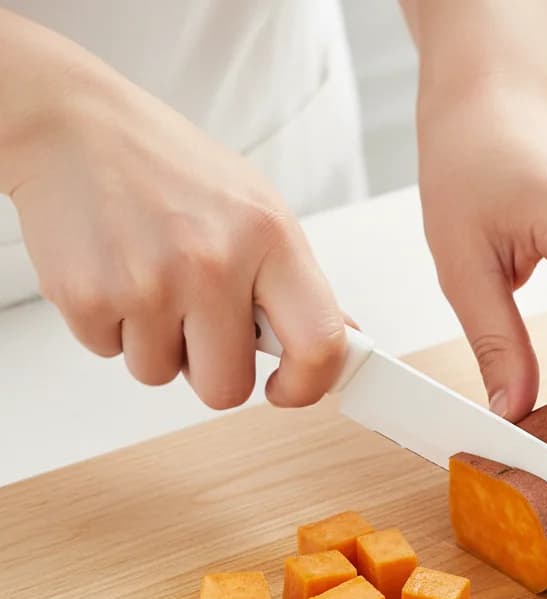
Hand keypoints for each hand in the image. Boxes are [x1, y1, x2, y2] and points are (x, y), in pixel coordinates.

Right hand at [8, 49, 348, 408]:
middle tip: (200, 323)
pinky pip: (112, 355)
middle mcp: (212, 262)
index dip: (307, 385)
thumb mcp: (257, 210)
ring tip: (150, 280)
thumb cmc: (170, 169)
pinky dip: (113, 326)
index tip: (288, 388)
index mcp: (269, 238)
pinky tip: (116, 273)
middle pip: (227, 388)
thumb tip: (340, 338)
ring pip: (161, 375)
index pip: (318, 342)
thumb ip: (296, 282)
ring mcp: (147, 283)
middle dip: (213, 369)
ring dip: (157, 343)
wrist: (70, 126)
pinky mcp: (87, 297)